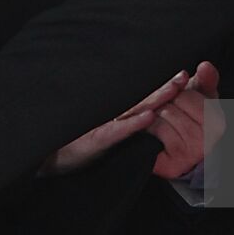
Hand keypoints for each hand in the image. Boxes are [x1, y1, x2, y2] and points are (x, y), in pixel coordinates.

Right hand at [40, 70, 192, 175]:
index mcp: (114, 112)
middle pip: (142, 97)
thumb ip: (122, 122)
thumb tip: (147, 113)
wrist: (50, 160)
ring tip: (174, 88)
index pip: (142, 97)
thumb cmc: (75, 145)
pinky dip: (134, 124)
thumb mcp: (102, 133)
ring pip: (133, 108)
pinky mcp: (96, 140)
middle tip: (183, 75)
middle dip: (163, 86)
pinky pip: (118, 131)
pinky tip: (150, 117)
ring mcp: (102, 124)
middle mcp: (110, 114)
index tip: (183, 76)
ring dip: (155, 98)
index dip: (161, 87)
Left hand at [149, 60, 222, 178]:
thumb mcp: (201, 96)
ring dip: (155, 118)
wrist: (181, 152)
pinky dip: (151, 131)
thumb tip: (205, 66)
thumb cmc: (191, 118)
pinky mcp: (175, 163)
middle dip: (164, 104)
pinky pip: (157, 135)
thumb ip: (206, 79)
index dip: (176, 93)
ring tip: (160, 121)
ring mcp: (192, 152)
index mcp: (218, 120)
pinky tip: (155, 134)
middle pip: (172, 105)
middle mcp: (208, 138)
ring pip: (162, 119)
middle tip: (166, 110)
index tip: (177, 98)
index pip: (186, 94)